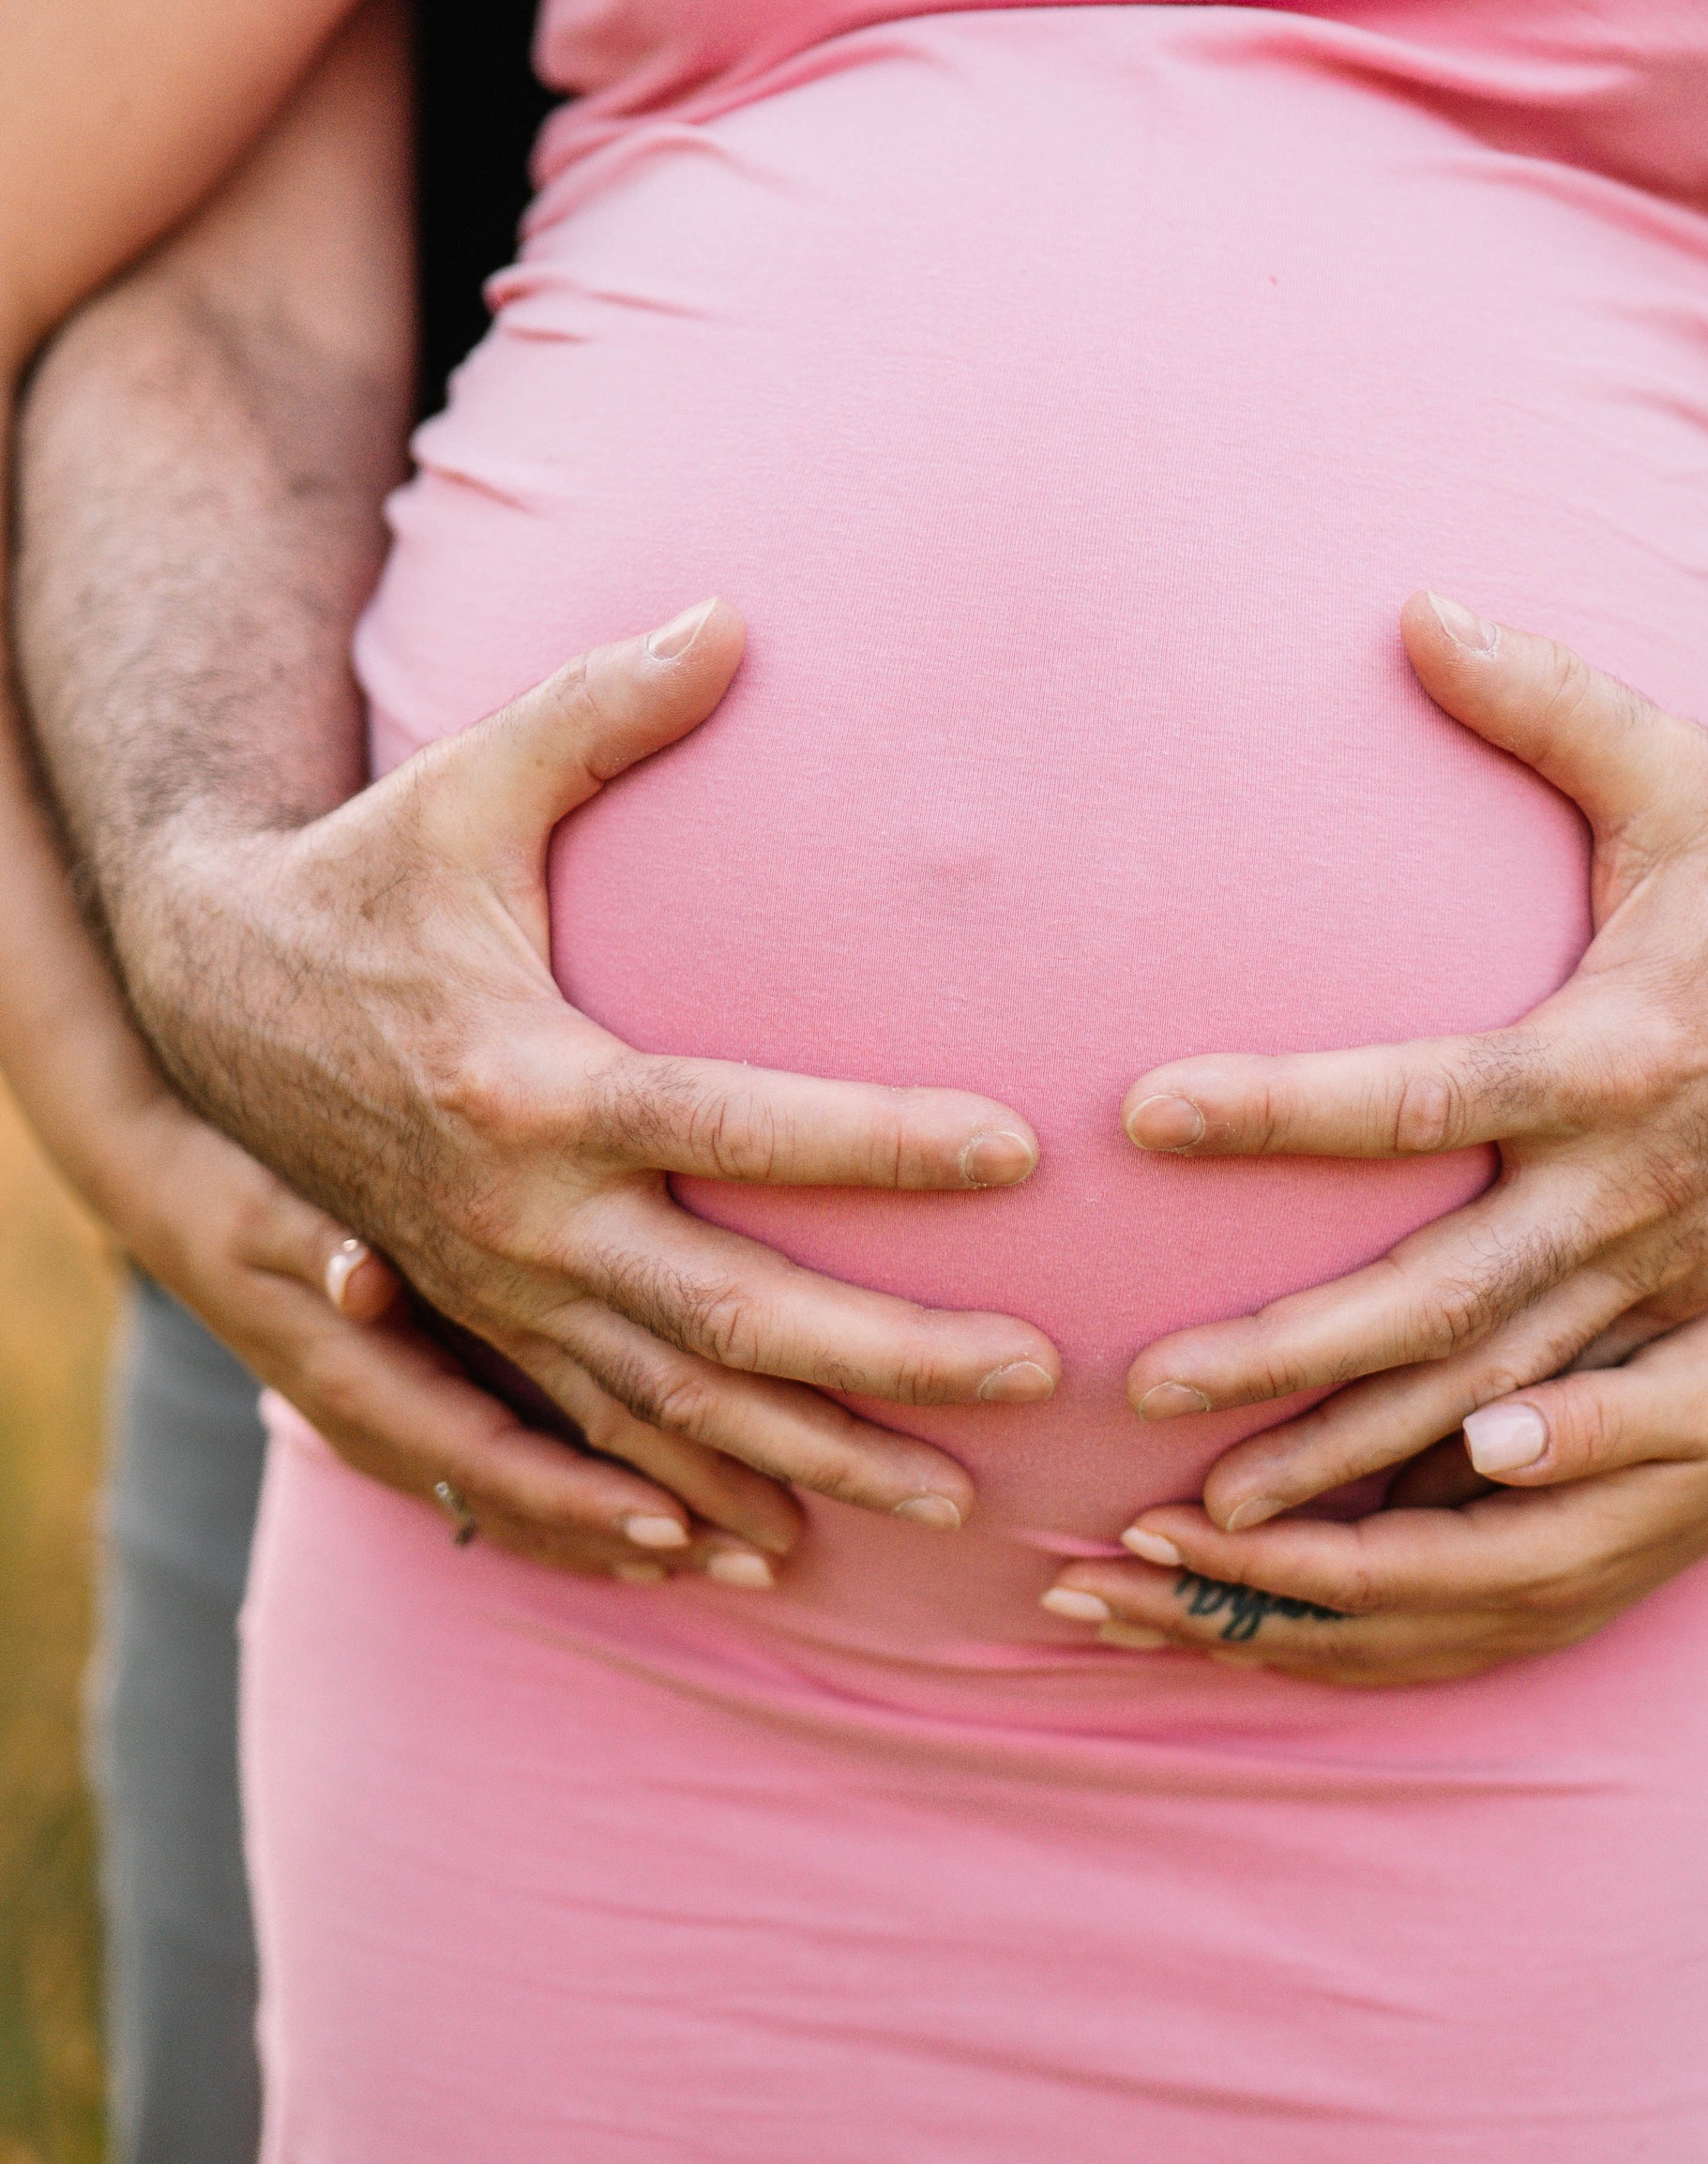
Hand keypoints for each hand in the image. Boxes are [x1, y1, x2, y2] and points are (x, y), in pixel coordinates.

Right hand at [102, 599, 1059, 1550]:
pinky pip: (591, 1442)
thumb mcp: (470, 779)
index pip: (732, 1125)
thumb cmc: (372, 873)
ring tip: (959, 1497)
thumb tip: (732, 616)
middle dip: (884, 1352)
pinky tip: (777, 1547)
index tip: (1016, 1150)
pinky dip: (681, 1502)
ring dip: (815, 1456)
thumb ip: (601, 710)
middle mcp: (518, 1214)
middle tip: (1040, 1368)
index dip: (875, 1145)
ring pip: (674, 1407)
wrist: (213, 998)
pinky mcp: (484, 1327)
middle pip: (723, 1311)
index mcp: (531, 1081)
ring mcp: (498, 1291)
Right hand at [107, 1093, 783, 1580]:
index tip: (670, 1526)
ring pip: (532, 1506)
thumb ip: (314, 1247)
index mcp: (358, 1382)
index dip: (575, 1501)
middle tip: (765, 1557)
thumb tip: (358, 1278)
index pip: (481, 1460)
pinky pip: (519, 1483)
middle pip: (530, 1507)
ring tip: (747, 1556)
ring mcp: (404, 1428)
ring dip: (634, 1535)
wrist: (170, 1190)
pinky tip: (670, 1526)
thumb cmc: (233, 1185)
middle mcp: (386, 1427)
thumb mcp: (262, 1209)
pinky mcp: (422, 1410)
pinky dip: (593, 1511)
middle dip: (645, 1539)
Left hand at [1042, 1247, 1707, 1684]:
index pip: (1368, 1576)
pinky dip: (1271, 1613)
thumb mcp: (1696, 1390)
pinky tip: (1205, 1581)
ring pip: (1335, 1639)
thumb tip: (1494, 1440)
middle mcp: (1520, 1601)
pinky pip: (1364, 1622)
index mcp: (1552, 1556)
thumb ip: (1597, 1422)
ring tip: (1100, 1590)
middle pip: (1326, 1633)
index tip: (1146, 1521)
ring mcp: (1513, 1603)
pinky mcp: (1505, 1575)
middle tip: (1065, 1581)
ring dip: (1216, 1620)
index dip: (1253, 1560)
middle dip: (1195, 1611)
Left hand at [1118, 591, 1707, 1530]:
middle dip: (1289, 1357)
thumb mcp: (1677, 766)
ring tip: (1209, 1512)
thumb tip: (1413, 604)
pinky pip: (1542, 1418)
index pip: (1415, 1095)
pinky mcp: (1670, 1310)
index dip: (1276, 1106)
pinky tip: (1338, 1525)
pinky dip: (1444, 1478)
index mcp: (1616, 1051)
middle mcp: (1632, 1186)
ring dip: (1349, 1455)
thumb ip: (1541, 697)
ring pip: (1486, 1395)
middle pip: (1437, 1301)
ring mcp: (1656, 1268)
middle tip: (1141, 1390)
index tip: (1140, 1110)